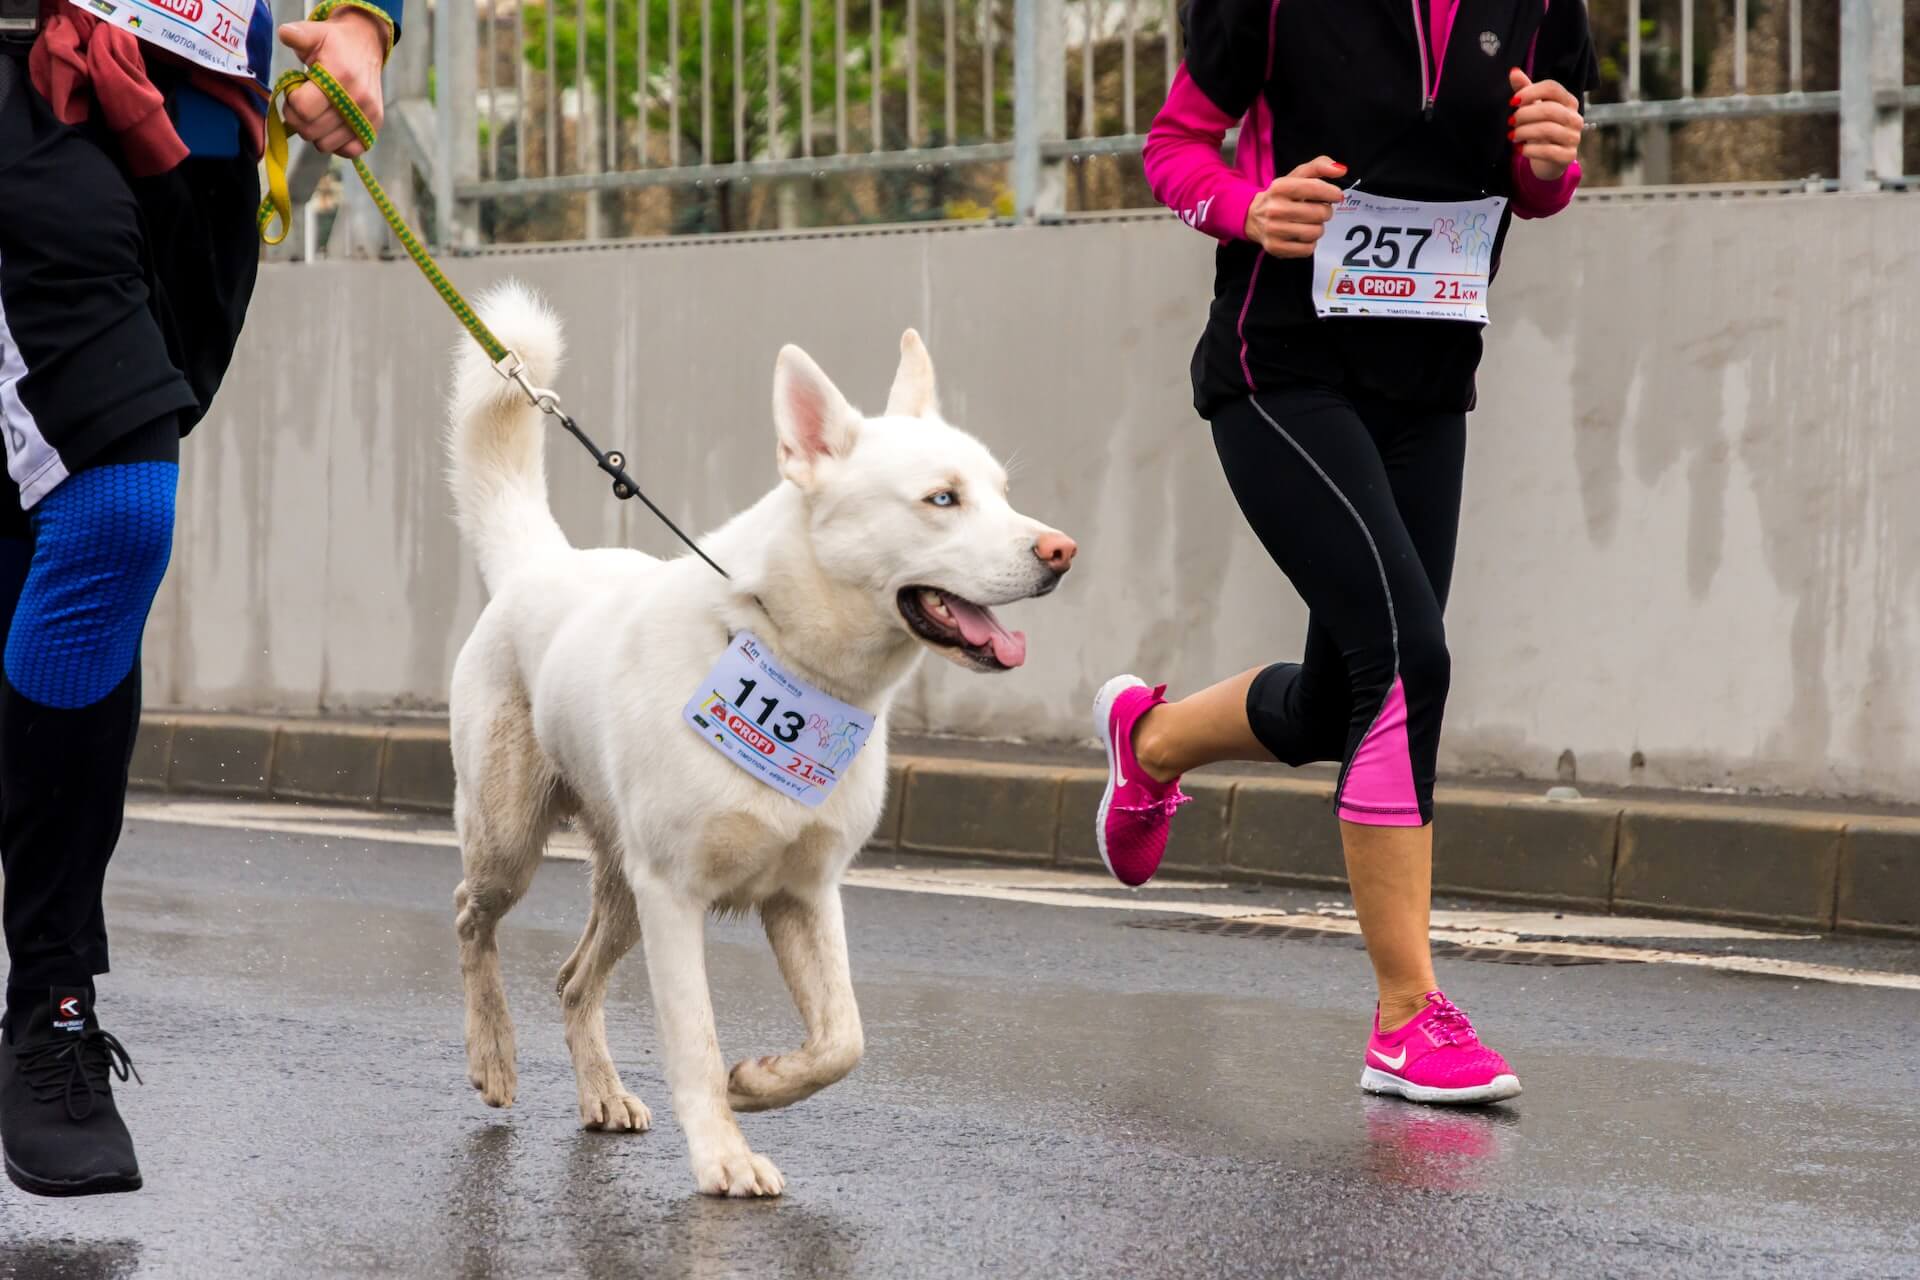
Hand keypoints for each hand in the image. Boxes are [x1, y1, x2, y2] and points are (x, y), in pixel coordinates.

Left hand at [277, 10, 388, 157]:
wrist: (365, 47)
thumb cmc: (335, 43)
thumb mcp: (314, 32)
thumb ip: (297, 34)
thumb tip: (285, 34)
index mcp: (340, 77)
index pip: (303, 108)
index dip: (291, 102)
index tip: (295, 91)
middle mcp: (358, 100)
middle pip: (311, 130)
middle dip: (298, 119)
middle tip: (302, 103)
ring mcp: (368, 117)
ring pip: (325, 145)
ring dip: (314, 132)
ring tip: (317, 113)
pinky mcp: (374, 128)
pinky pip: (347, 151)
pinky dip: (335, 143)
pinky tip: (331, 125)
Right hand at [1243, 156, 1347, 257]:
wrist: (1253, 217)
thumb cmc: (1282, 195)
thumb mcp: (1297, 175)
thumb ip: (1319, 166)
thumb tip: (1341, 169)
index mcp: (1280, 187)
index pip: (1315, 188)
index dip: (1332, 193)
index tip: (1335, 196)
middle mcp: (1275, 208)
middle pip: (1320, 213)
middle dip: (1326, 211)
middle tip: (1319, 210)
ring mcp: (1273, 230)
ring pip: (1316, 232)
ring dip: (1318, 227)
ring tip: (1310, 223)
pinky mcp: (1275, 248)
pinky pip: (1308, 249)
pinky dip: (1310, 243)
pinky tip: (1302, 235)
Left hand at [1507, 68, 1582, 181]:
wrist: (1548, 159)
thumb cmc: (1540, 128)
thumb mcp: (1532, 108)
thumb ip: (1525, 91)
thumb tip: (1513, 72)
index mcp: (1568, 101)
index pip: (1552, 88)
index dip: (1530, 92)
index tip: (1512, 101)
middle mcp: (1575, 118)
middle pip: (1549, 109)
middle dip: (1525, 115)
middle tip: (1510, 122)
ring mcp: (1574, 137)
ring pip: (1548, 130)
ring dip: (1524, 132)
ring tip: (1512, 136)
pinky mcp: (1568, 156)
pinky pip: (1548, 151)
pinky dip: (1530, 150)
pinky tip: (1520, 149)